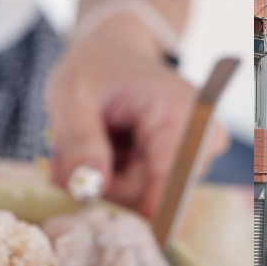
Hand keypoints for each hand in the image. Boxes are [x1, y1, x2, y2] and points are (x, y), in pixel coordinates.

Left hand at [45, 8, 228, 219]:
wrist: (116, 55)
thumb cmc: (96, 67)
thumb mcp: (71, 94)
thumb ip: (80, 141)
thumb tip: (90, 189)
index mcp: (182, 112)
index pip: (170, 181)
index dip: (132, 208)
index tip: (92, 210)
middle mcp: (200, 139)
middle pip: (150, 195)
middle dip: (103, 186)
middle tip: (66, 164)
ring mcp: (193, 158)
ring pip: (142, 199)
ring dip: (104, 184)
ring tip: (81, 151)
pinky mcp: (182, 170)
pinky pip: (142, 195)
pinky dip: (113, 183)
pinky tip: (100, 156)